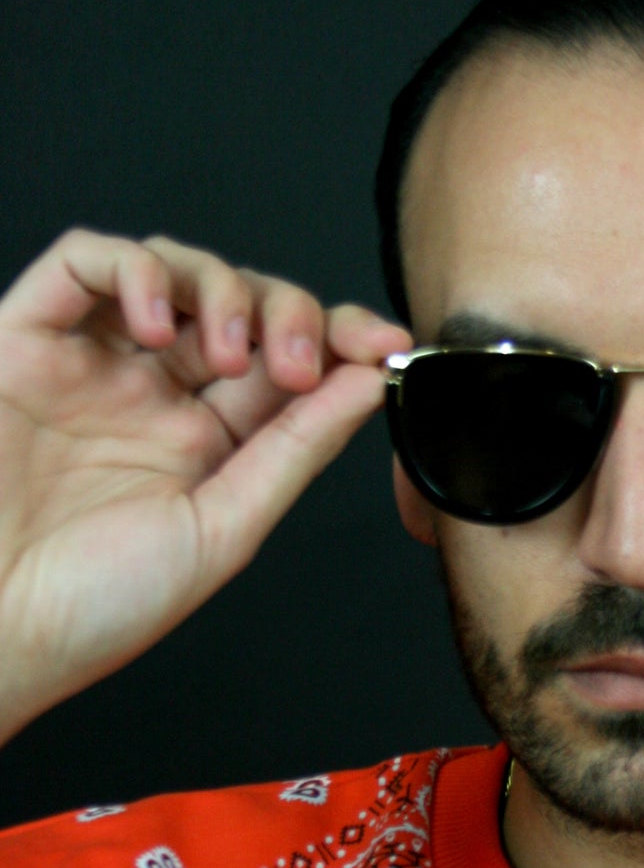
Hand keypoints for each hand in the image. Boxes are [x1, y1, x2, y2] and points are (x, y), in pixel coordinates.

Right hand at [0, 229, 407, 742]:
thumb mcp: (224, 529)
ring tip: (231, 355)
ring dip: (224, 289)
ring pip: (175, 268)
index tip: (384, 345)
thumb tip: (367, 382)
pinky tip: (160, 327)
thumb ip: (295, 449)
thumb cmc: (95, 606)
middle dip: (289, 313)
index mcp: (207, 445)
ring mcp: (93, 362)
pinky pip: (84, 261)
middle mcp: (154, 395)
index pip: (288, 362)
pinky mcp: (27, 338)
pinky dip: (136, 270)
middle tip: (296, 366)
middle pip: (243, 304)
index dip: (340, 339)